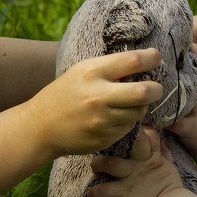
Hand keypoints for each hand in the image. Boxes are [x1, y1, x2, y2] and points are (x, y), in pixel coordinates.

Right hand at [25, 49, 163, 158]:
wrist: (40, 127)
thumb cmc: (65, 93)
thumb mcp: (81, 72)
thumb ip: (110, 69)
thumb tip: (143, 67)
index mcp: (92, 73)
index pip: (133, 61)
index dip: (151, 58)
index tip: (156, 57)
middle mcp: (98, 96)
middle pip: (144, 92)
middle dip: (156, 89)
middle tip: (156, 88)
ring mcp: (102, 120)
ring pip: (138, 112)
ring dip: (139, 107)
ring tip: (127, 103)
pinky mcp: (104, 138)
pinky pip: (128, 128)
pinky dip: (126, 121)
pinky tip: (112, 118)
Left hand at [86, 127, 183, 196]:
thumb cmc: (168, 185)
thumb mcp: (168, 165)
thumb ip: (162, 151)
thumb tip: (157, 139)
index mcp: (153, 156)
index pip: (150, 136)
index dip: (141, 129)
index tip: (128, 126)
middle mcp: (140, 163)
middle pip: (129, 146)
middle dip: (116, 140)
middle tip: (103, 141)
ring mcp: (131, 177)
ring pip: (112, 164)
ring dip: (99, 163)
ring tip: (94, 166)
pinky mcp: (124, 192)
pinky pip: (106, 190)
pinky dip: (96, 191)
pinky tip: (91, 193)